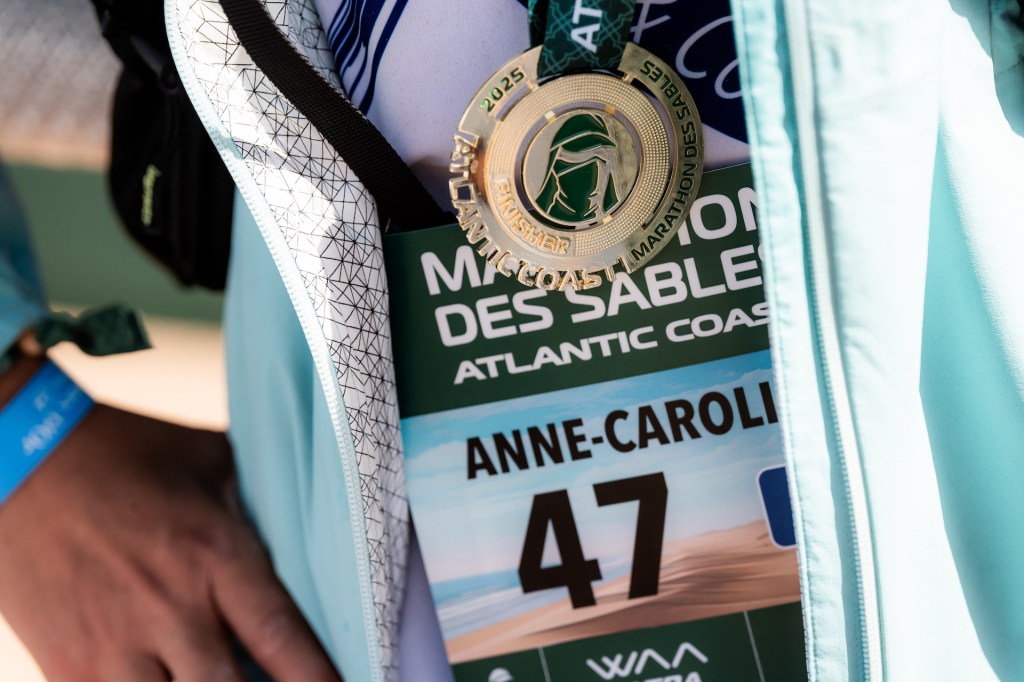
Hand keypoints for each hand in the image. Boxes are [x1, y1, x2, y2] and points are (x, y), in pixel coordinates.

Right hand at [0, 389, 340, 681]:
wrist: (19, 457)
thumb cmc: (121, 451)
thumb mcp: (208, 458)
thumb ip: (255, 500)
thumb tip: (299, 515)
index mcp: (213, 555)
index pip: (280, 634)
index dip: (316, 678)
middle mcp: (170, 606)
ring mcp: (115, 643)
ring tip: (216, 681)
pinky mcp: (67, 666)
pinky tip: (167, 681)